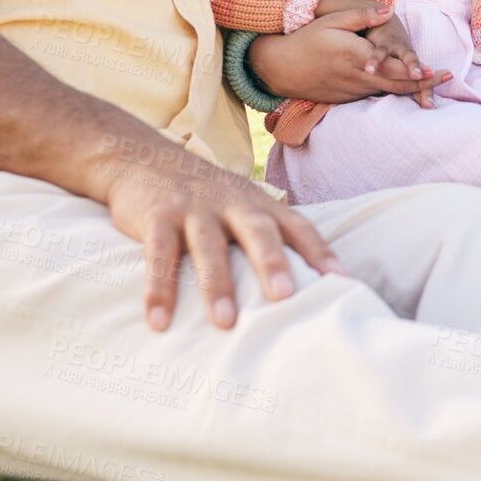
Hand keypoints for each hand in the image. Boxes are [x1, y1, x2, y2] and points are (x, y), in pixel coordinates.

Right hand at [98, 142, 345, 329]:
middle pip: (257, 230)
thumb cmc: (204, 195)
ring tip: (225, 323)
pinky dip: (159, 288)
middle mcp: (231, 202)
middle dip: (271, 263)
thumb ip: (266, 236)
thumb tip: (302, 285)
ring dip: (216, 283)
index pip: (297, 225)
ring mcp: (193, 207)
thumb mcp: (240, 205)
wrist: (140, 157)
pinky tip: (159, 321)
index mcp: (258, 203)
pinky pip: (158, 254)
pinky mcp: (156, 216)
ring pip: (208, 244)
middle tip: (285, 297)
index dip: (319, 251)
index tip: (340, 280)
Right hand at [250, 10, 451, 104]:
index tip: (436, 71)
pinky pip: (374, 96)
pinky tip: (408, 91)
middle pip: (397, 84)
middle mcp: (358, 77)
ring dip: (412, 91)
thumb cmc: (306, 40)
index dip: (417, 72)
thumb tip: (388, 10)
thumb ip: (361, 16)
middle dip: (424, 83)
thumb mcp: (332, 21)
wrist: (280, 68)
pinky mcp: (347, 97)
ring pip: (388, 93)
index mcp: (357, 57)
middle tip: (447, 78)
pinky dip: (393, 94)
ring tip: (433, 89)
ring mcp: (353, 90)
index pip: (393, 68)